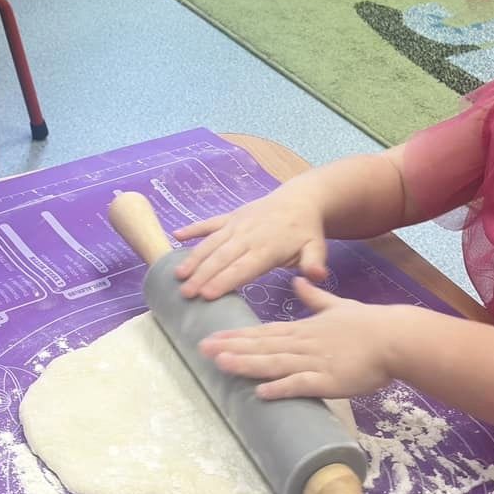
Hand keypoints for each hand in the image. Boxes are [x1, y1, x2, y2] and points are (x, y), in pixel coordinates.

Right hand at [172, 183, 328, 299]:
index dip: (224, 281)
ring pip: (211, 243)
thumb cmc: (306, 231)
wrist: (300, 199)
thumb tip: (317, 276)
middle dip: (202, 276)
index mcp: (267, 248)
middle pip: (221, 258)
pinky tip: (175, 236)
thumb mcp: (316, 248)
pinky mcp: (231, 216)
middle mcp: (248, 236)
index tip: (207, 295)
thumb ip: (314, 263)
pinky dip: (193, 229)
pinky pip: (209, 223)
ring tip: (178, 275)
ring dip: (194, 258)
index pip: (242, 268)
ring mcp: (237, 224)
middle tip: (185, 293)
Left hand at [198, 278, 396, 399]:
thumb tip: (298, 281)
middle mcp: (303, 344)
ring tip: (220, 364)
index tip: (212, 337)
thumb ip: (314, 297)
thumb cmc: (368, 324)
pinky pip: (301, 385)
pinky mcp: (329, 381)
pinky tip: (261, 392)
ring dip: (246, 364)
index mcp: (303, 329)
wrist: (394, 337)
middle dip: (231, 348)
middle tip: (201, 350)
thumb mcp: (337, 306)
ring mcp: (315, 362)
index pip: (263, 333)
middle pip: (262, 347)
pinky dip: (281, 388)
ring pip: (275, 363)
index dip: (236, 336)